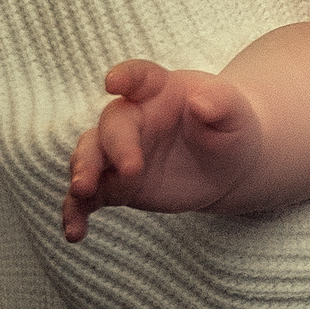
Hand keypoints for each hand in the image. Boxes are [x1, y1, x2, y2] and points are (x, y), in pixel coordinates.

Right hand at [62, 60, 261, 240]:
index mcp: (158, 90)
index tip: (112, 82)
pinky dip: (75, 212)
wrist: (224, 165)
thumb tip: (200, 103)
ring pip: (88, 157)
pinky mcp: (112, 184)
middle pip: (110, 126)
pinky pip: (86, 197)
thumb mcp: (234, 113)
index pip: (139, 77)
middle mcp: (131, 118)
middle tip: (130, 169)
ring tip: (84, 192)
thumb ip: (220, 103)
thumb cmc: (228, 128)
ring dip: (82, 173)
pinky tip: (75, 231)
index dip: (125, 77)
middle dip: (113, 146)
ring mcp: (117, 152)